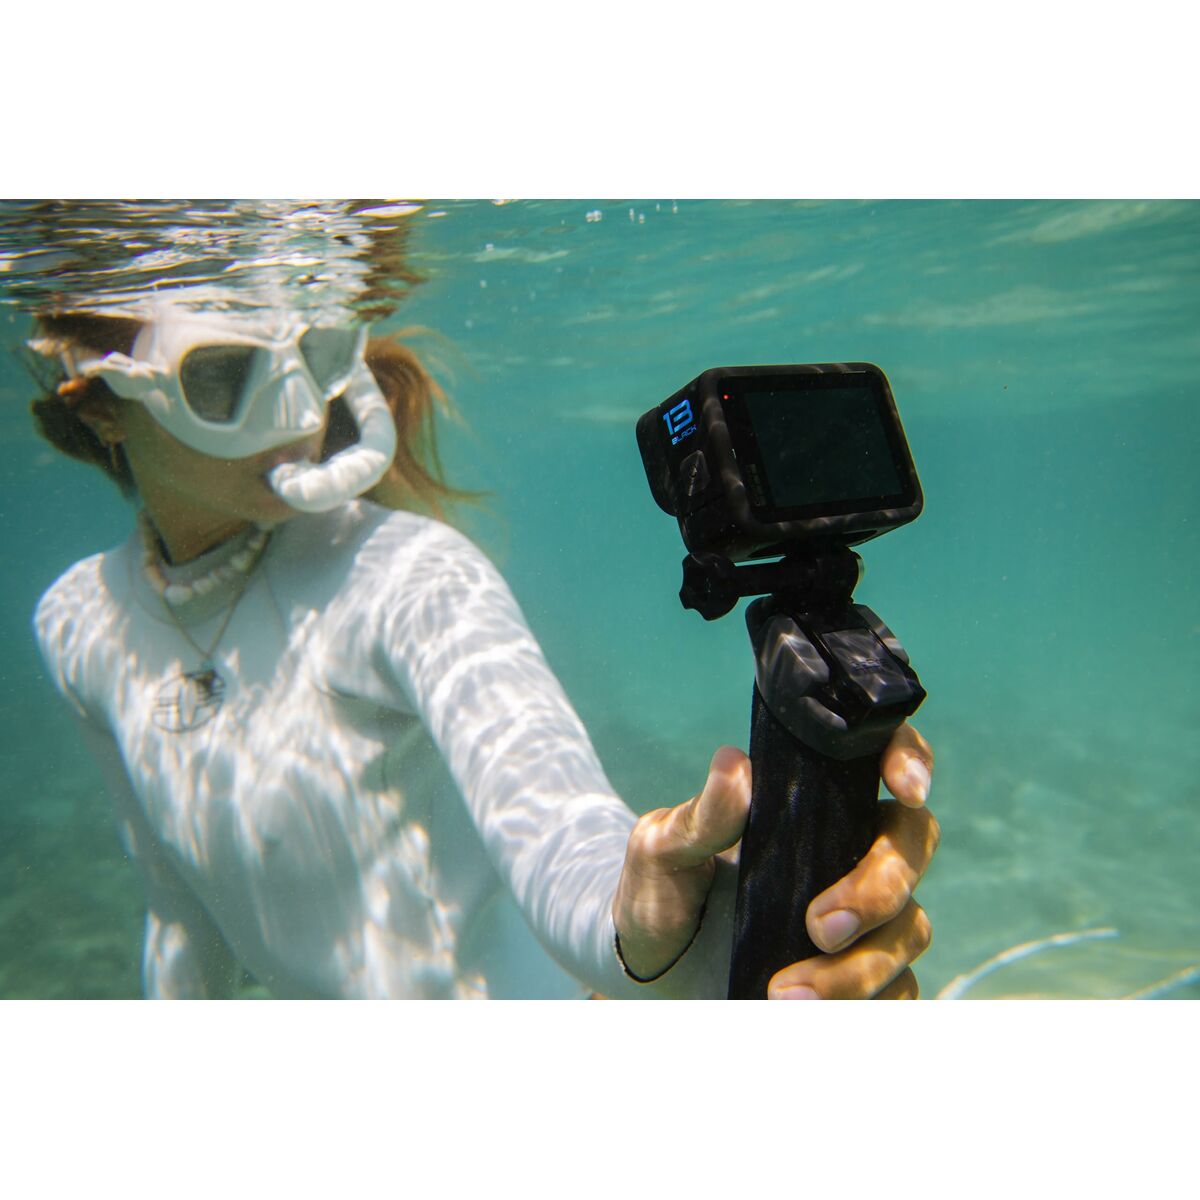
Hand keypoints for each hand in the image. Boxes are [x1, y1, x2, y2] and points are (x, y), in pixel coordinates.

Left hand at [611, 724, 937, 996]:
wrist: (652, 969)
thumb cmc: (661, 893)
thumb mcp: (664, 850)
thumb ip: (702, 815)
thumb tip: (733, 764)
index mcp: (808, 802)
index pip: (879, 757)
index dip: (909, 759)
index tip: (904, 788)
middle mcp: (848, 849)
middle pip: (913, 844)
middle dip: (879, 888)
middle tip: (818, 926)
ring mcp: (864, 915)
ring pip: (909, 928)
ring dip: (856, 967)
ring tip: (784, 992)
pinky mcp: (864, 976)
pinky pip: (900, 990)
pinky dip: (861, 1003)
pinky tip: (805, 1012)